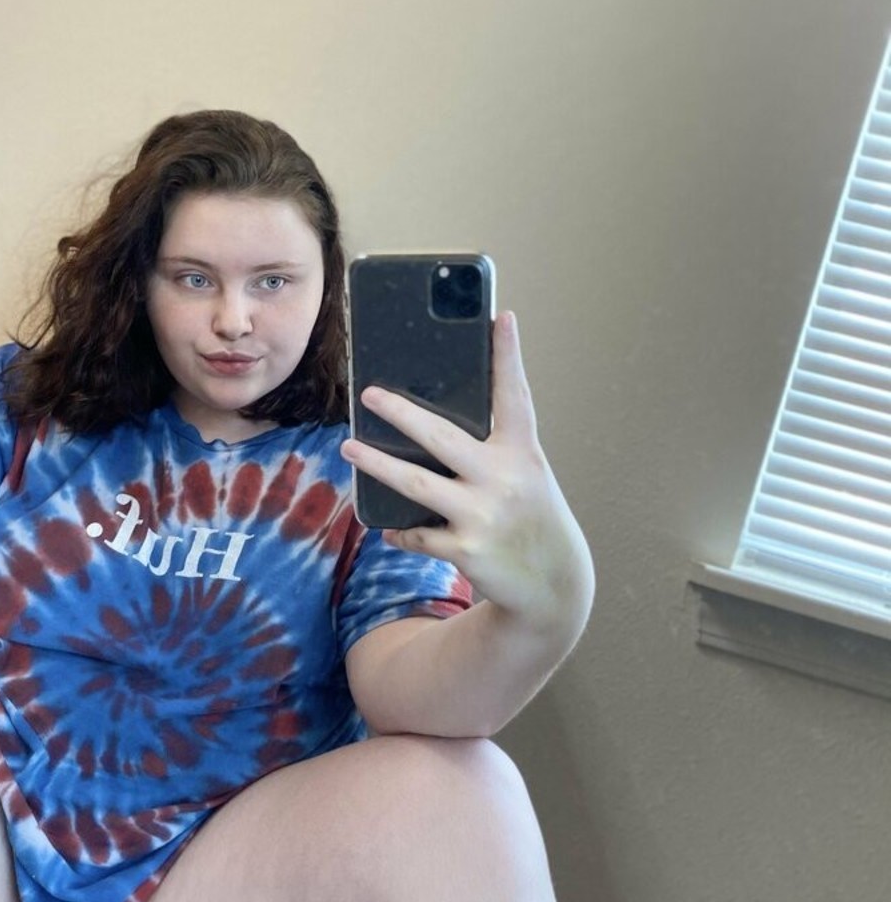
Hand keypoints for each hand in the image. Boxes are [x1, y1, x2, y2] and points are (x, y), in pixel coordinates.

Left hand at [339, 310, 593, 621]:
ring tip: (349, 449)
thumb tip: (434, 418)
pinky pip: (418, 534)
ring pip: (416, 483)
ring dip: (377, 464)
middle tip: (369, 394)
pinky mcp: (466, 549)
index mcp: (522, 453)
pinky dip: (400, 531)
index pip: (515, 395)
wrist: (553, 584)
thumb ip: (494, 446)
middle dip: (401, 413)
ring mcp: (483, 514)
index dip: (508, 355)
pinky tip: (389, 528)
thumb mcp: (525, 474)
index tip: (501, 317)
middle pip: (441, 437)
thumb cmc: (529, 516)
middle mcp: (504, 479)